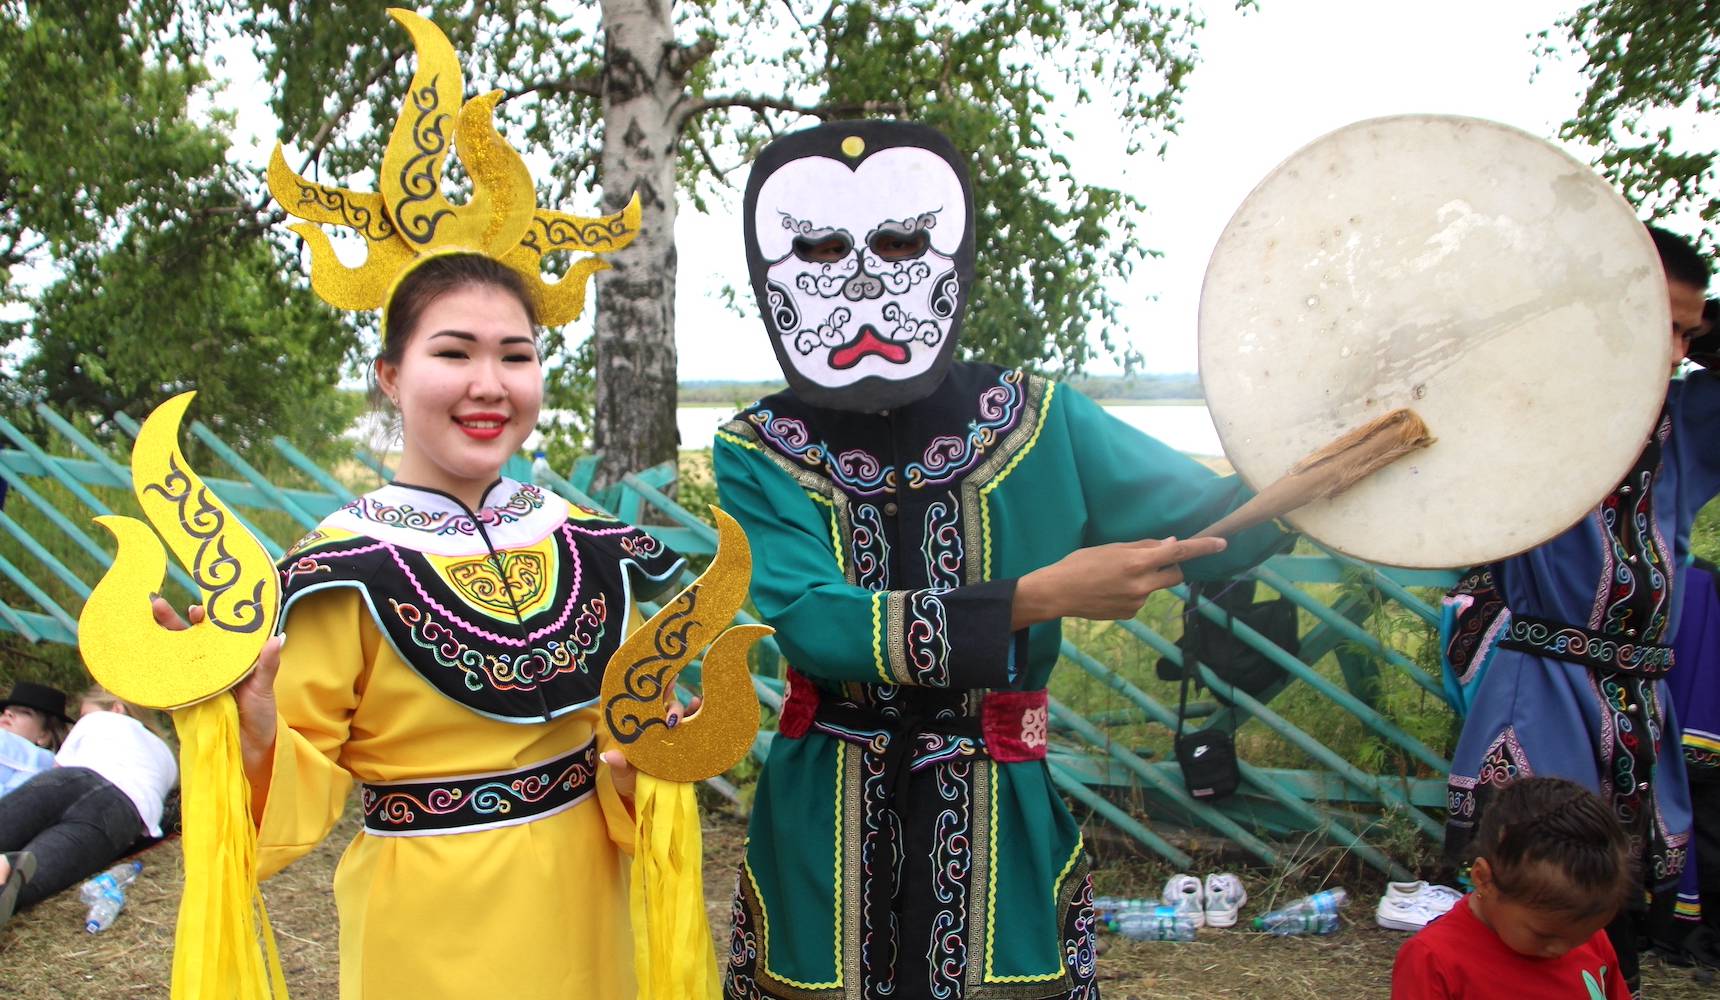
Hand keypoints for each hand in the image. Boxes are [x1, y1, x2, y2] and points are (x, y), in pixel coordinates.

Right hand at [149, 596, 281, 789]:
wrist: (253, 749)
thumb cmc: (260, 714)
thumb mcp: (264, 687)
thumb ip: (267, 664)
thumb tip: (279, 638)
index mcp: (227, 660)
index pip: (211, 633)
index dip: (201, 618)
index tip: (196, 609)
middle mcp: (207, 670)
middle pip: (185, 642)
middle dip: (169, 622)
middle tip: (155, 603)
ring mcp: (193, 686)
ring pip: (172, 661)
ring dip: (158, 645)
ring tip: (145, 627)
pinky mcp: (183, 706)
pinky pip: (165, 690)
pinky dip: (152, 679)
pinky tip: (140, 666)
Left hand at [599, 695, 700, 797]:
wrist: (643, 799)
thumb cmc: (629, 781)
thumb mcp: (622, 775)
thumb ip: (619, 765)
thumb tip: (610, 755)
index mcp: (640, 730)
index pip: (646, 706)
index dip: (652, 691)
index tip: (659, 680)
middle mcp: (657, 728)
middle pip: (666, 709)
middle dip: (673, 706)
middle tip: (673, 716)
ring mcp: (673, 736)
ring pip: (683, 716)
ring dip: (689, 709)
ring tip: (696, 704)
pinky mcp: (686, 746)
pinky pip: (695, 729)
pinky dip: (699, 716)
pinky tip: (702, 708)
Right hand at [1011, 536, 1227, 628]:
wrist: (1057, 593)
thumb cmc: (1080, 564)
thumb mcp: (1111, 548)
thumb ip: (1143, 547)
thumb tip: (1170, 544)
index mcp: (1137, 563)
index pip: (1178, 553)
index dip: (1202, 547)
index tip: (1222, 543)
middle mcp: (1142, 585)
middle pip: (1175, 574)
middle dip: (1172, 566)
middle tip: (1154, 560)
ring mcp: (1137, 602)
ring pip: (1156, 587)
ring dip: (1148, 579)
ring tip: (1117, 577)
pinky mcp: (1131, 614)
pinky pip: (1142, 599)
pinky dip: (1134, 592)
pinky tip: (1112, 590)